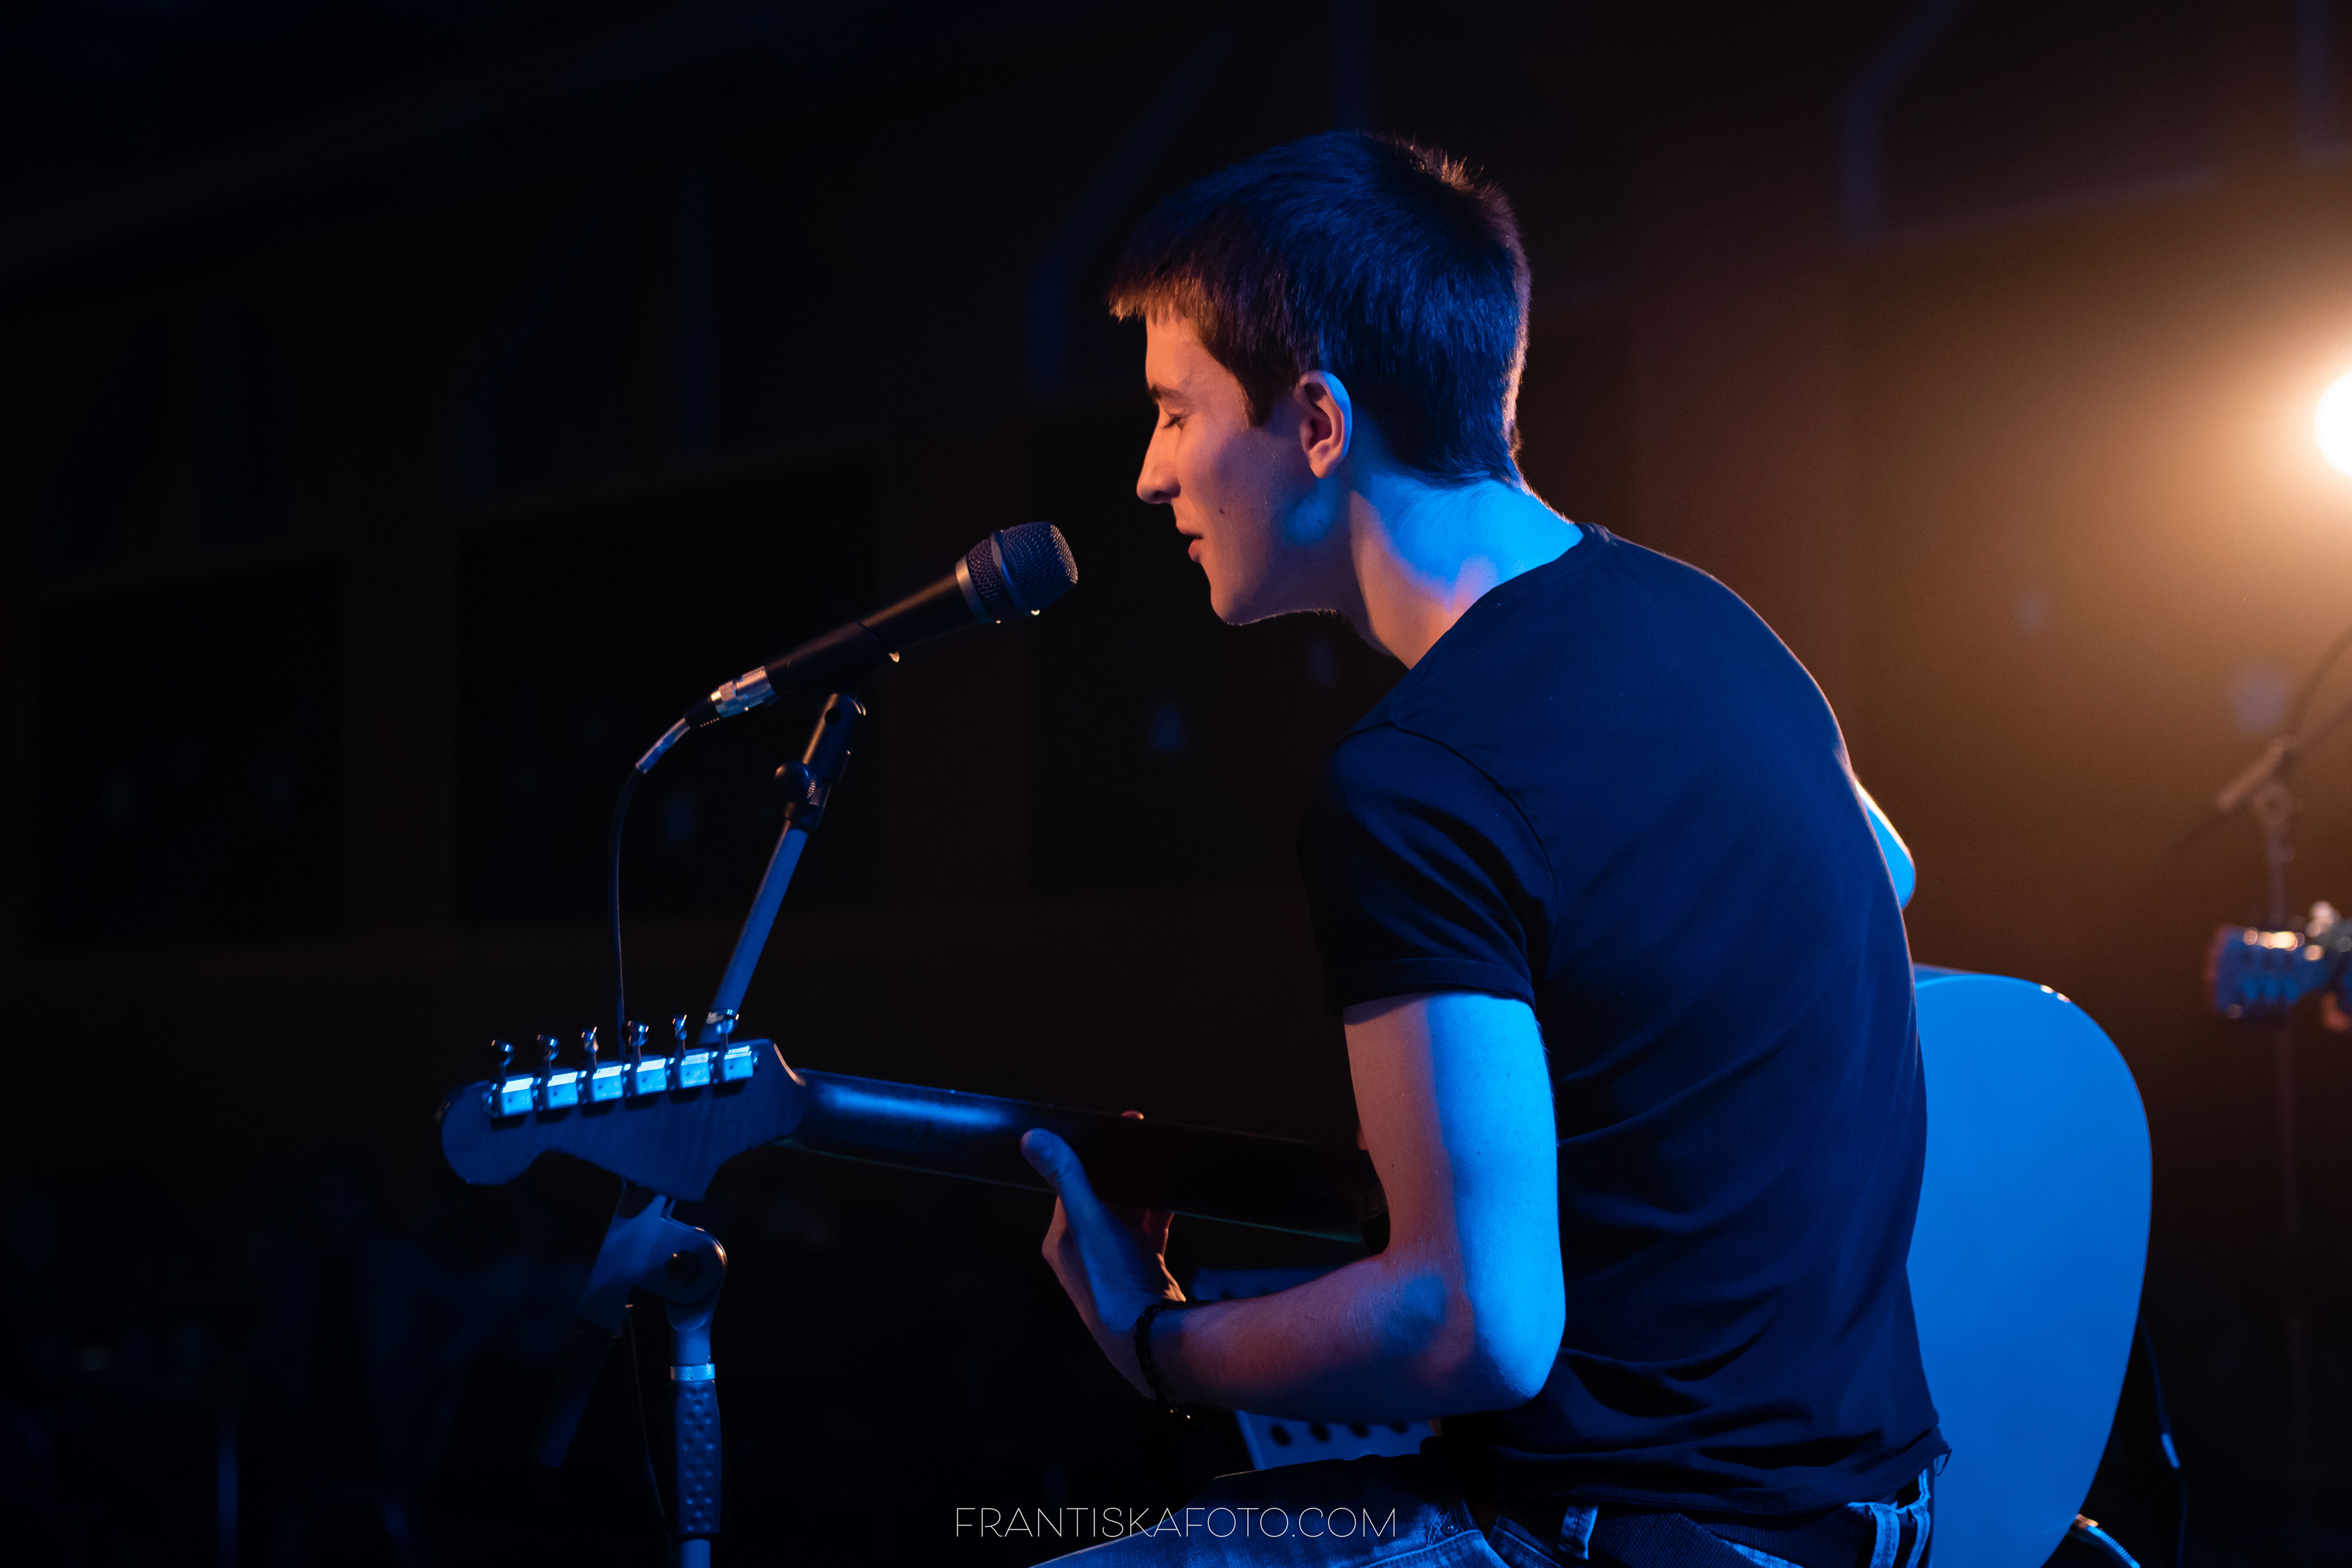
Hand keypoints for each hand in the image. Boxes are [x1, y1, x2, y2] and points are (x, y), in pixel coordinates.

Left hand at [1021, 1116, 1182, 1397]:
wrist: (1149, 1335)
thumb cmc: (1112, 1282)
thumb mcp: (1088, 1220)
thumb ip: (1066, 1176)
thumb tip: (1031, 1138)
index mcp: (1060, 1241)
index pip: (1070, 1185)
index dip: (1090, 1154)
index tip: (1114, 1128)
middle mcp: (1083, 1253)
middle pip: (1101, 1196)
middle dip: (1121, 1168)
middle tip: (1141, 1137)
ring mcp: (1115, 1261)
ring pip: (1127, 1212)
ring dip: (1140, 1189)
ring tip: (1157, 1161)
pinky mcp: (1143, 1268)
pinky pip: (1150, 1229)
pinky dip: (1159, 1211)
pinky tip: (1172, 1193)